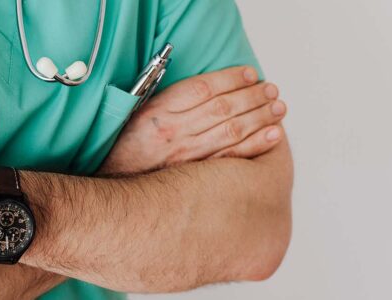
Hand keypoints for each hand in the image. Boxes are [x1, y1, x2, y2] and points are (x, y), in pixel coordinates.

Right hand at [99, 66, 286, 174]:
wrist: (113, 183)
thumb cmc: (128, 146)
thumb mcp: (138, 114)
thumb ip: (168, 99)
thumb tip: (206, 85)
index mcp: (159, 112)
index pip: (203, 88)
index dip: (230, 78)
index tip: (250, 73)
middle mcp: (174, 132)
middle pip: (223, 108)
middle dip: (252, 96)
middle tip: (272, 89)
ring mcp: (186, 156)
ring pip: (232, 131)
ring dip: (260, 116)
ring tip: (278, 107)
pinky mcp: (196, 177)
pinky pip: (232, 158)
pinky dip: (256, 145)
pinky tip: (272, 135)